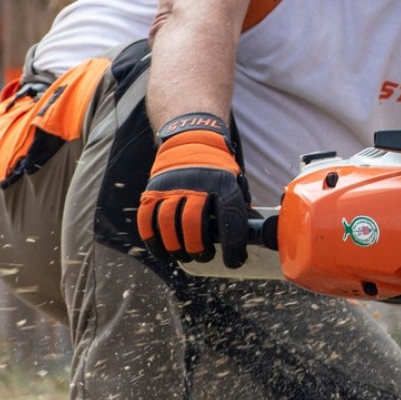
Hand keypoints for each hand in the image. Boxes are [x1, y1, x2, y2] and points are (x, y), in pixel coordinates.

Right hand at [137, 115, 252, 267]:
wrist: (190, 138)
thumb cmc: (217, 168)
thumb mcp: (235, 179)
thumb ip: (239, 204)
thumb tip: (252, 232)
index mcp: (222, 182)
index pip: (229, 217)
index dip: (233, 245)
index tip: (234, 261)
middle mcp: (195, 184)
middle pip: (194, 224)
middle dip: (200, 248)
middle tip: (204, 256)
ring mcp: (170, 187)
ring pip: (169, 225)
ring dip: (177, 247)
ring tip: (186, 254)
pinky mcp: (152, 191)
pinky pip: (148, 221)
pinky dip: (154, 241)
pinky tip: (163, 252)